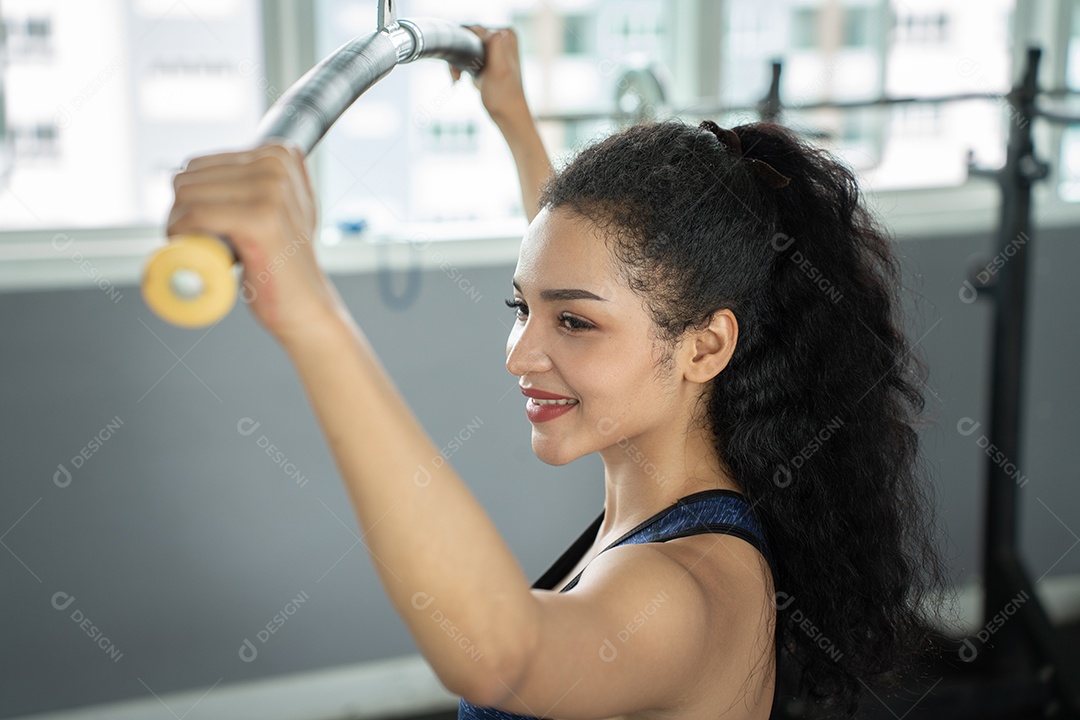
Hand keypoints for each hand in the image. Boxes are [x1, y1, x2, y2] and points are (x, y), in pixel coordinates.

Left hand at [166, 142, 343, 346]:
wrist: (306, 304)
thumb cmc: (284, 262)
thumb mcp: (280, 207)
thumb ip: (256, 179)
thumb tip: (208, 162)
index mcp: (279, 155)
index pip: (197, 164)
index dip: (192, 200)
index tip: (209, 227)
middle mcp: (276, 165)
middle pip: (187, 177)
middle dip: (181, 212)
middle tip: (203, 242)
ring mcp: (271, 189)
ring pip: (186, 193)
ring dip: (179, 226)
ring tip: (206, 249)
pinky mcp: (261, 217)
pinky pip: (195, 214)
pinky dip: (185, 236)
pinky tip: (203, 253)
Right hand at [451, 26, 530, 126]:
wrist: (508, 115)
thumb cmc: (503, 96)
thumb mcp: (499, 68)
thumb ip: (493, 43)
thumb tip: (478, 27)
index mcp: (507, 33)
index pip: (473, 30)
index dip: (462, 46)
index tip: (460, 69)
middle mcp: (503, 36)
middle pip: (469, 38)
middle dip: (460, 57)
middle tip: (458, 77)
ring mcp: (496, 48)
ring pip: (466, 48)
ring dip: (459, 64)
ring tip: (458, 79)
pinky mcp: (490, 59)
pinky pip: (469, 56)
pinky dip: (463, 68)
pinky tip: (463, 80)